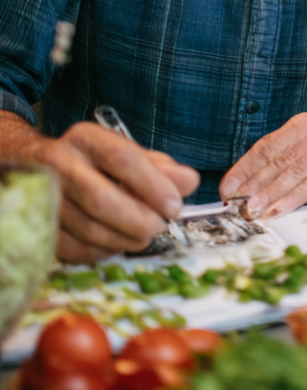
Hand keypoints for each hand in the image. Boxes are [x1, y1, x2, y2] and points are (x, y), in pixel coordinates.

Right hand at [34, 123, 198, 263]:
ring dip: (127, 239)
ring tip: (146, 234)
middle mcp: (58, 165)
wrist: (32, 165)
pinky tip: (119, 241)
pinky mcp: (39, 226)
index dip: (153, 186)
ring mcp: (42, 198)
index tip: (175, 206)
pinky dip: (105, 250)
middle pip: (103, 200)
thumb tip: (189, 182)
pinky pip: (77, 249)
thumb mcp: (126, 152)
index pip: (123, 159)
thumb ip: (160, 167)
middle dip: (141, 220)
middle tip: (162, 225)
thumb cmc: (92, 160)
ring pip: (90, 229)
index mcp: (86, 139)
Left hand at [219, 112, 306, 216]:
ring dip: (291, 198)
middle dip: (265, 189)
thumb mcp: (300, 148)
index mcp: (303, 126)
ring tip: (272, 213)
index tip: (229, 191)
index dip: (247, 170)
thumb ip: (272, 163)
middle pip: (289, 165)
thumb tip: (236, 189)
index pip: (269, 148)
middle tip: (248, 208)